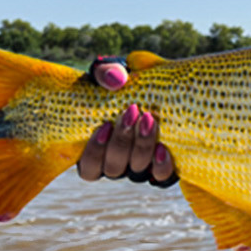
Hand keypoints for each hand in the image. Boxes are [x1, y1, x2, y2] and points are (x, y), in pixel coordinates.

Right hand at [76, 58, 176, 187]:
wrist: (153, 88)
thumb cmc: (121, 83)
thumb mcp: (108, 73)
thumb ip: (105, 72)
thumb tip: (116, 80)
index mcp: (95, 151)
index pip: (88, 169)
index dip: (94, 153)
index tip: (105, 125)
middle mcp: (116, 164)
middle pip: (114, 169)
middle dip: (121, 142)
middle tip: (132, 112)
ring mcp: (138, 167)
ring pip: (136, 172)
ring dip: (141, 147)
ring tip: (149, 121)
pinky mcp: (160, 166)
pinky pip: (161, 177)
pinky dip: (161, 166)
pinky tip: (162, 148)